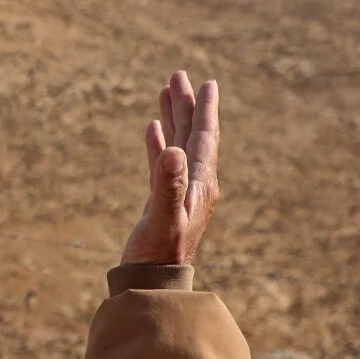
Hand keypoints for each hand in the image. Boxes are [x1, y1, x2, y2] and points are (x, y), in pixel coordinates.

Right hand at [121, 71, 219, 266]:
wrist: (155, 281)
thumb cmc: (159, 252)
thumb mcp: (164, 217)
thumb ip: (167, 185)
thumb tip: (171, 150)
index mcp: (200, 183)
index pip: (204, 138)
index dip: (204, 110)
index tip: (206, 83)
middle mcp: (195, 183)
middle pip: (192, 135)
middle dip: (187, 105)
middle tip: (179, 76)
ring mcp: (181, 190)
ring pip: (178, 144)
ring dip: (173, 119)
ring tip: (166, 92)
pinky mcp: (164, 199)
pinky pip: (163, 162)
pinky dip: (158, 143)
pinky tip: (153, 129)